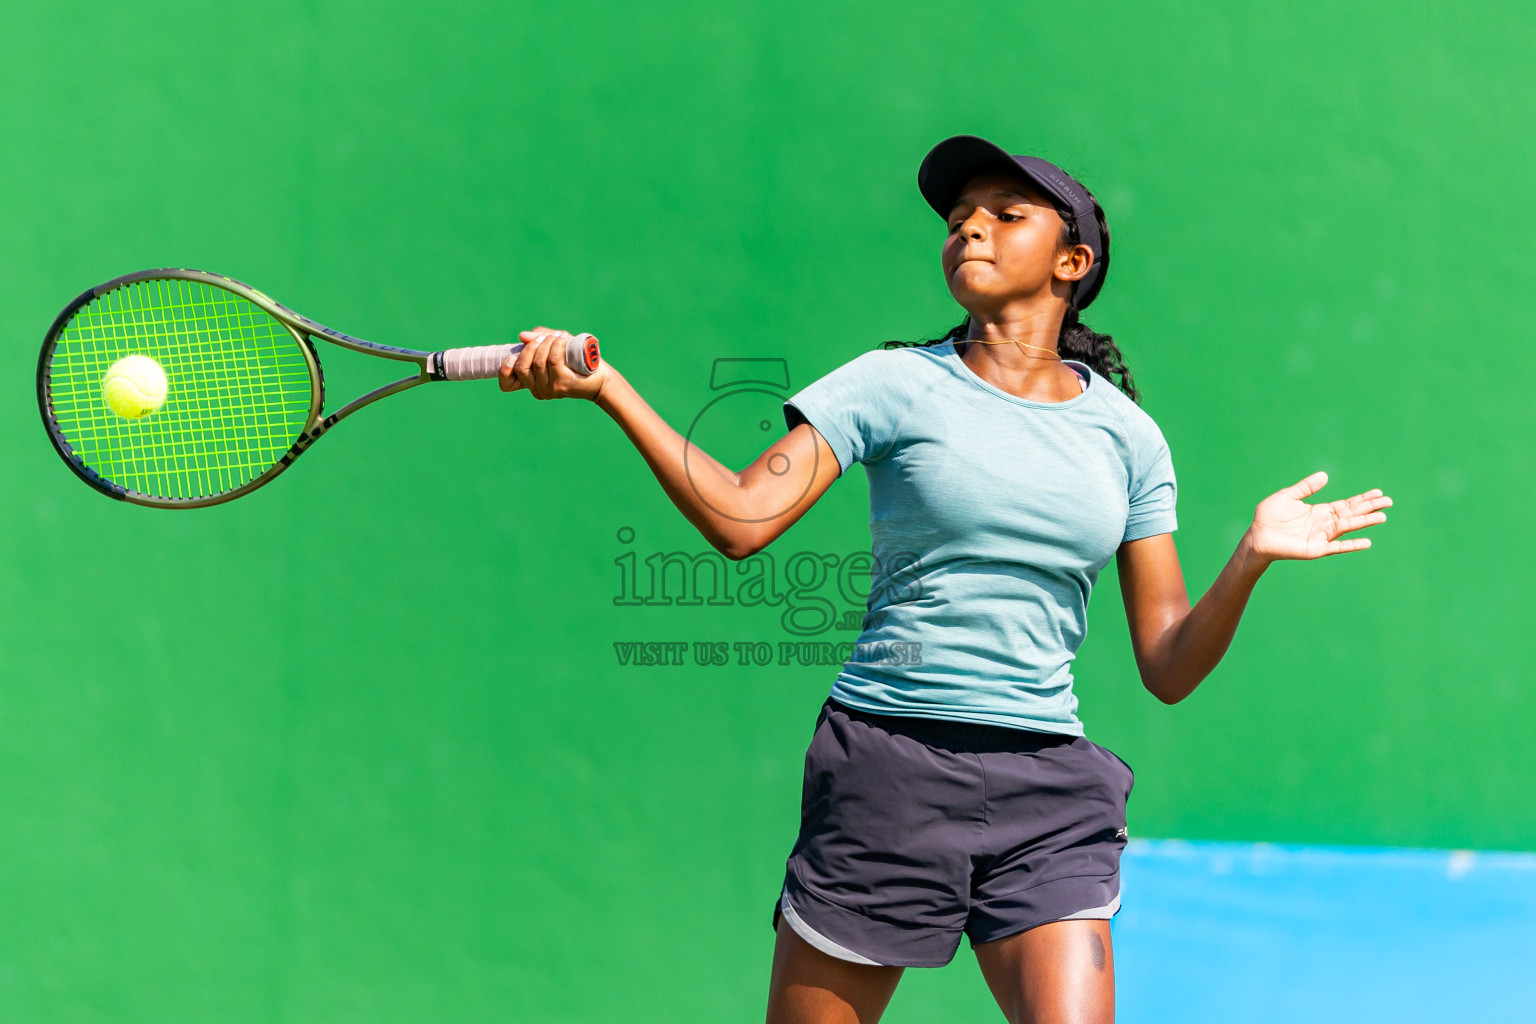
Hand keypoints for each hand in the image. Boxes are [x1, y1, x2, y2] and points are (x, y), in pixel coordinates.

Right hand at [498, 326, 609, 402]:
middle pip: (521, 366)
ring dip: (547, 343)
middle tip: (546, 338)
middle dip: (531, 347)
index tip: (512, 357)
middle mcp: (538, 389)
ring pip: (538, 361)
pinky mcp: (562, 383)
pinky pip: (552, 359)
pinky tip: (563, 340)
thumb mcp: (555, 345)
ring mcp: (549, 388)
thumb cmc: (576, 361)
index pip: (506, 385)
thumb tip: (522, 336)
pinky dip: (556, 344)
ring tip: (559, 337)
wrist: (600, 377)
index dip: (504, 370)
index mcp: (532, 383)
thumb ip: (539, 339)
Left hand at [1244, 470, 1390, 564]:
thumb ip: (1306, 487)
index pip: (1346, 504)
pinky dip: (1352, 545)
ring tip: (1383, 516)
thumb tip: (1325, 475)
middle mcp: (1324, 524)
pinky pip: (1337, 546)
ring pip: (1348, 527)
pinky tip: (1367, 542)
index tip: (1379, 492)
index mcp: (1319, 512)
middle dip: (1370, 507)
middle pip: (1352, 513)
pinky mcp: (1316, 549)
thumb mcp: (1287, 496)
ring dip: (1365, 522)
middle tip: (1389, 501)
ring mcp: (1322, 537)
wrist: (1256, 537)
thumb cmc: (1268, 518)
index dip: (1362, 499)